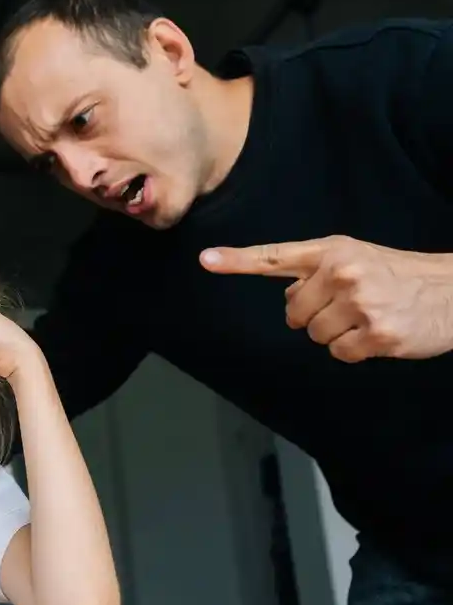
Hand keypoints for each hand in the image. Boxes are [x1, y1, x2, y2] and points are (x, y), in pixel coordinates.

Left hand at [200, 235, 452, 361]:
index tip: (205, 259)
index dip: (237, 260)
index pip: (275, 256)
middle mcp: (344, 272)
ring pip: (314, 335)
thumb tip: (287, 297)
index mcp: (333, 251)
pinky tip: (378, 334)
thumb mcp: (357, 258)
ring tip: (368, 316)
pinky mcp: (376, 334)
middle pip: (293, 313)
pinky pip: (339, 353)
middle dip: (315, 315)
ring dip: (337, 334)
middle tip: (352, 304)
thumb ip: (315, 272)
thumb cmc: (399, 274)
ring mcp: (361, 304)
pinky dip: (354, 350)